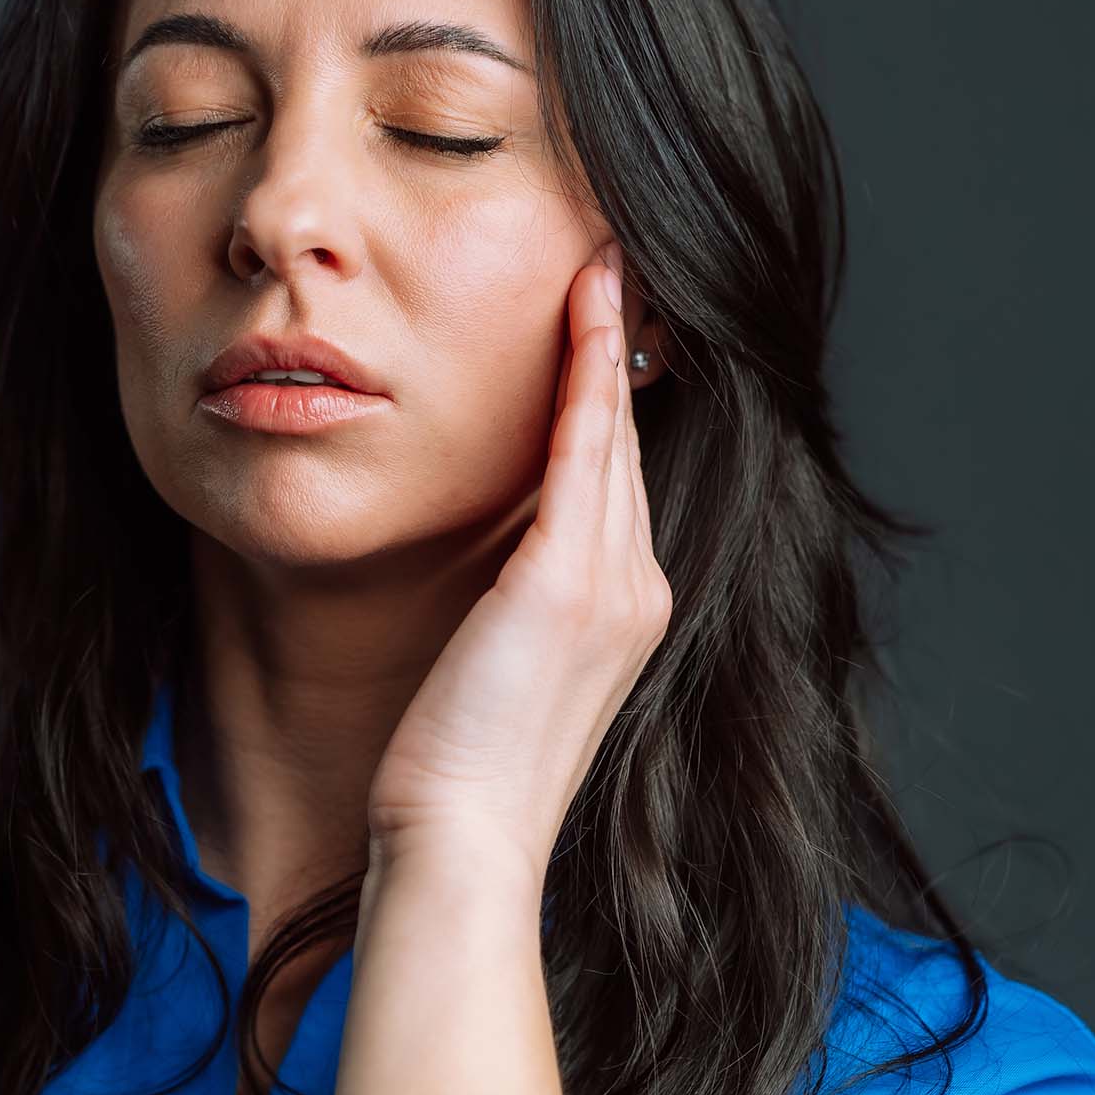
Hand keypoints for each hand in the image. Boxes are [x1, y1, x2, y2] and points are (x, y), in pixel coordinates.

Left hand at [365, 241, 673, 873]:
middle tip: (617, 258)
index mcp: (623, 608)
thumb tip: (497, 559)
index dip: (611, 390)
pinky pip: (582, 456)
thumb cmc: (459, 761)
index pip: (615, 473)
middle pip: (625, 439)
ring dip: (611, 341)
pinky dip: (585, 379)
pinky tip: (584, 315)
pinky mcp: (566, 587)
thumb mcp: (502, 664)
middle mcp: (635, 589)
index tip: (604, 317)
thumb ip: (518, 601)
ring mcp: (612, 588)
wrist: (462, 836)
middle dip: (622, 346)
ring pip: (611, 434)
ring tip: (605, 263)